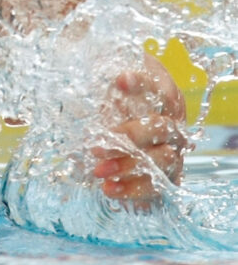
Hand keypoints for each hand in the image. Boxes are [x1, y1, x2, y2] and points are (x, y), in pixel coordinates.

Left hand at [92, 62, 187, 202]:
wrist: (128, 134)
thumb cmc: (118, 101)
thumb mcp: (111, 88)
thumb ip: (107, 85)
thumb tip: (89, 75)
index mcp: (165, 95)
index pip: (160, 87)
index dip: (143, 84)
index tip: (120, 80)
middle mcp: (175, 124)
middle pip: (160, 128)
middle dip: (129, 136)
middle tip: (96, 146)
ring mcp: (175, 152)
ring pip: (164, 160)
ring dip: (129, 166)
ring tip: (98, 171)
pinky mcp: (168, 177)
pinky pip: (159, 187)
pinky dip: (134, 189)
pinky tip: (110, 189)